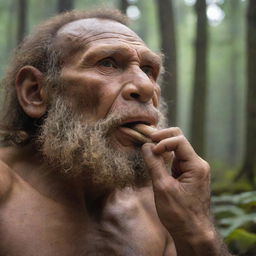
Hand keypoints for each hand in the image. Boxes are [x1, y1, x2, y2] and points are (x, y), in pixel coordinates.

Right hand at [142, 127, 213, 242]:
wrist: (192, 232)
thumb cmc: (179, 213)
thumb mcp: (162, 187)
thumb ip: (154, 164)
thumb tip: (146, 146)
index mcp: (196, 166)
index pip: (179, 140)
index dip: (162, 141)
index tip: (150, 150)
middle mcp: (198, 164)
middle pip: (180, 139)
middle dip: (163, 138)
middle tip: (147, 141)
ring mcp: (194, 169)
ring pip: (177, 149)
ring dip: (163, 148)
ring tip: (149, 151)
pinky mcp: (189, 174)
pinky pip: (177, 159)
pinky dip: (165, 157)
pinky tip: (156, 160)